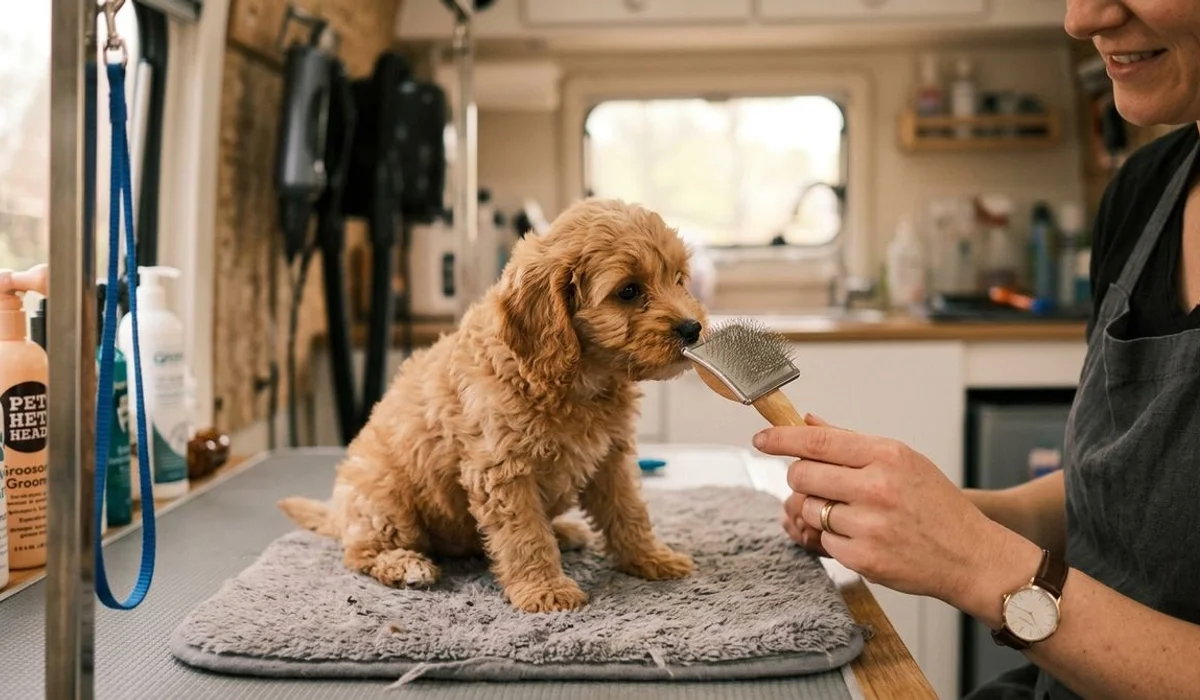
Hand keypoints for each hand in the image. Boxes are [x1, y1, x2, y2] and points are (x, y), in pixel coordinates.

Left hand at [756, 415, 1038, 615]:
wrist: (971, 556)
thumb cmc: (936, 506)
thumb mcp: (903, 461)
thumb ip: (851, 441)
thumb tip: (808, 419)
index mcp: (886, 454)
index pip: (817, 440)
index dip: (781, 439)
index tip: (761, 440)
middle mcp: (877, 486)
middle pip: (802, 475)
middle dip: (801, 480)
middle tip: (818, 485)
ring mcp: (870, 524)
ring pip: (808, 509)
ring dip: (816, 511)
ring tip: (846, 513)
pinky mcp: (864, 558)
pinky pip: (823, 541)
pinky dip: (833, 539)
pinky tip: (860, 537)